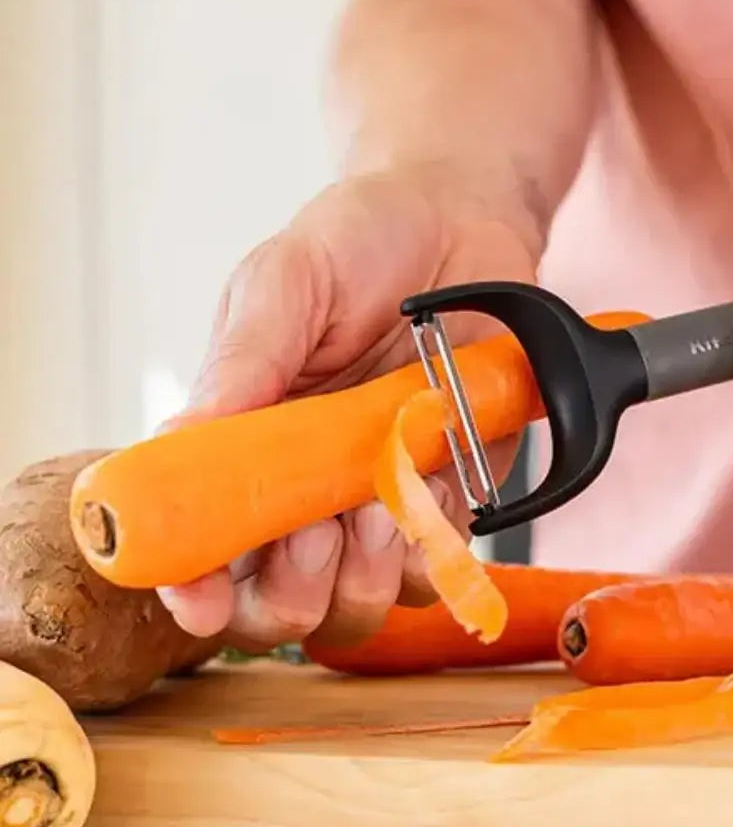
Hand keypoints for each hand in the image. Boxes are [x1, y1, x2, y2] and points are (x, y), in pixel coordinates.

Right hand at [156, 167, 539, 648]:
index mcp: (242, 442)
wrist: (461, 222)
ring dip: (363, 575)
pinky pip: (436, 565)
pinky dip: (431, 544)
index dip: (191, 588)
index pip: (199, 544)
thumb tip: (177, 441)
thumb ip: (243, 362)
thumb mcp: (286, 280)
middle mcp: (303, 487)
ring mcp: (377, 500)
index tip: (200, 598)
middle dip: (289, 594)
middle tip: (312, 538)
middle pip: (277, 602)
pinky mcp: (448, 497)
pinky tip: (431, 480)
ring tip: (380, 499)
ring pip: (357, 604)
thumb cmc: (361, 242)